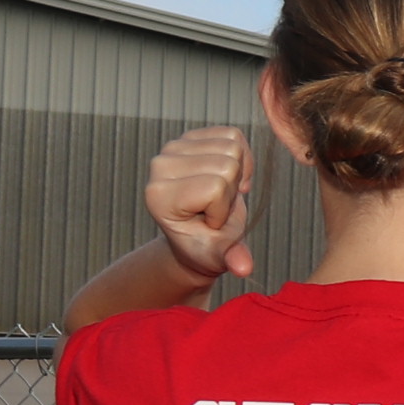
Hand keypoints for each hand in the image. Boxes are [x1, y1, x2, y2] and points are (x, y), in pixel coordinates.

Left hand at [143, 125, 254, 285]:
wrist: (197, 234)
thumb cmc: (205, 245)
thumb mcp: (219, 256)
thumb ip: (232, 258)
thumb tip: (244, 268)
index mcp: (159, 195)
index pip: (215, 187)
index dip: (222, 209)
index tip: (209, 223)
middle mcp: (160, 165)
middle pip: (227, 165)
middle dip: (232, 191)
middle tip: (216, 208)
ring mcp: (173, 147)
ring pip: (232, 147)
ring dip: (237, 174)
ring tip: (220, 194)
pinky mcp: (191, 135)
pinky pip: (233, 136)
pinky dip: (241, 157)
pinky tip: (227, 177)